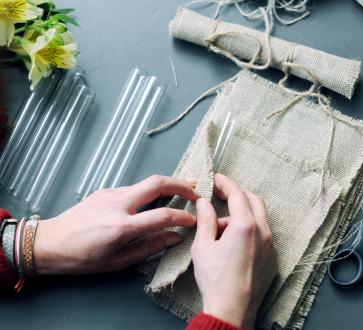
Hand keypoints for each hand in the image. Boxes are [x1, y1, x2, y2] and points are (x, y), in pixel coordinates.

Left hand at [33, 175, 199, 274]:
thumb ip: (148, 247)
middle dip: (181, 183)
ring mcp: (110, 194)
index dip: (183, 216)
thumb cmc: (81, 258)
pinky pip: (132, 188)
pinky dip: (149, 191)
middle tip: (197, 189)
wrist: (48, 243)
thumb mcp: (117, 261)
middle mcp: (118, 204)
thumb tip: (173, 237)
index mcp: (121, 227)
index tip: (194, 219)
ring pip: (145, 183)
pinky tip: (153, 199)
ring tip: (183, 189)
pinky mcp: (104, 191)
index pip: (162, 215)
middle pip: (157, 183)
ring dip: (167, 184)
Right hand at [191, 174, 277, 328]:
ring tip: (221, 227)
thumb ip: (205, 220)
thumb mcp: (203, 246)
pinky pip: (263, 233)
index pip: (237, 194)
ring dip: (242, 213)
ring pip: (260, 217)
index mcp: (246, 226)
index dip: (226, 183)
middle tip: (220, 193)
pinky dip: (250, 228)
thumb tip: (204, 202)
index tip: (216, 178)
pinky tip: (233, 240)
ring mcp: (271, 245)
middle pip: (254, 200)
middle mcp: (263, 232)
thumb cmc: (215, 280)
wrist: (232, 310)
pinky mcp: (272, 257)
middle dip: (237, 193)